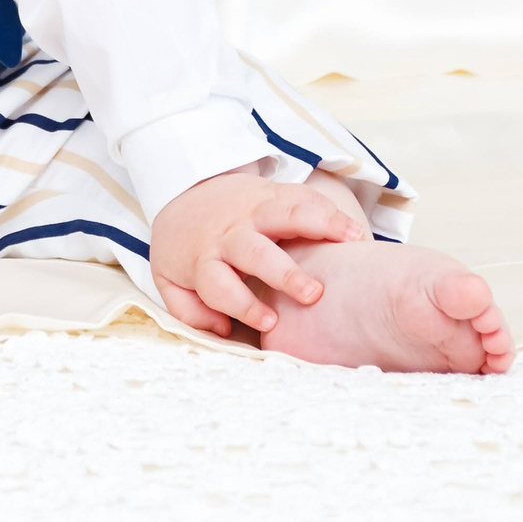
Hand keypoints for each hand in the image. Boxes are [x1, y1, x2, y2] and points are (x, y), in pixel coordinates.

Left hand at [148, 169, 364, 338]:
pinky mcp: (270, 192)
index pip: (219, 286)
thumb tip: (223, 330)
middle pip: (254, 251)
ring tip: (352, 241)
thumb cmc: (185, 249)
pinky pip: (301, 195)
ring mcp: (251, 209)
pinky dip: (327, 209)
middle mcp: (229, 234)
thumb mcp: (170, 282)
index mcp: (203, 259)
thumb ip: (191, 311)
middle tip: (313, 294)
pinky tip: (351, 228)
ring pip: (285, 213)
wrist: (181, 192)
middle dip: (284, 273)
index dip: (243, 306)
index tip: (270, 323)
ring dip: (320, 225)